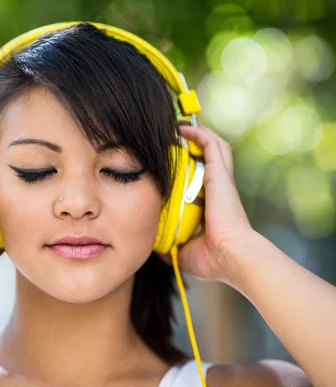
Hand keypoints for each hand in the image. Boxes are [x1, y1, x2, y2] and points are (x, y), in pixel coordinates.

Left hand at [158, 123, 253, 284]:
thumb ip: (170, 246)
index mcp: (212, 204)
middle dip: (194, 144)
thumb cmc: (212, 259)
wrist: (230, 256)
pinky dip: (198, 134)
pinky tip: (183, 129)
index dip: (191, 167)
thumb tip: (156, 248)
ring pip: (214, 146)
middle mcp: (219, 188)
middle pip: (211, 156)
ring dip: (198, 134)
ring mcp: (221, 179)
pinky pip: (211, 145)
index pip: (203, 178)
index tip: (173, 163)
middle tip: (174, 137)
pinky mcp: (220, 174)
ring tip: (178, 128)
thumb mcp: (183, 252)